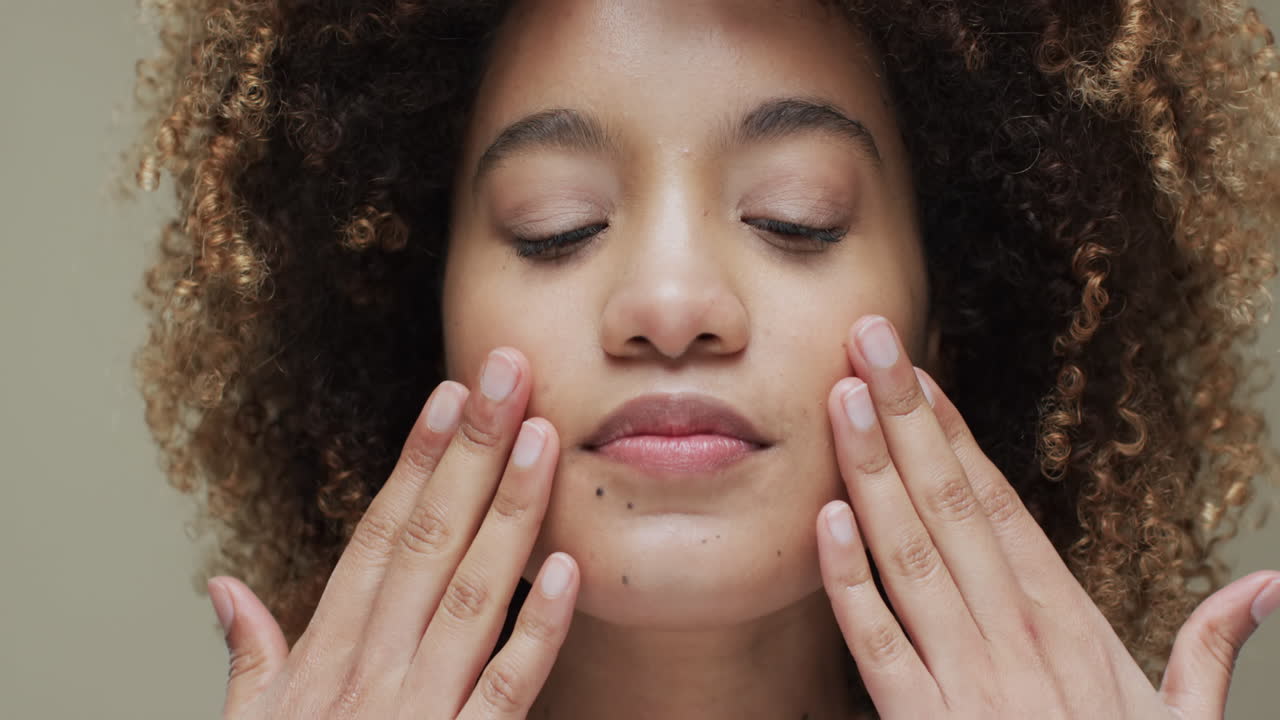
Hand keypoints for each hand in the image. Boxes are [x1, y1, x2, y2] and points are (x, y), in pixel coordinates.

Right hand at [204, 347, 577, 718]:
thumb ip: (248, 658)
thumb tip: (224, 589)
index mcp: (327, 657)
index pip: (378, 535)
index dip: (415, 461)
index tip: (448, 395)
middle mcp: (371, 672)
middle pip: (428, 541)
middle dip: (471, 453)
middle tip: (508, 374)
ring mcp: (416, 714)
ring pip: (472, 595)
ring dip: (510, 514)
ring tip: (544, 440)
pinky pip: (507, 690)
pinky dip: (540, 630)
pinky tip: (571, 571)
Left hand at [815, 315, 1279, 718]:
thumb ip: (1210, 649)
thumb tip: (1265, 586)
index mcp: (1068, 622)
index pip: (1001, 506)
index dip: (956, 436)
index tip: (921, 374)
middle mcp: (1014, 636)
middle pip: (952, 507)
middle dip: (908, 419)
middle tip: (870, 340)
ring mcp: (966, 680)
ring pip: (911, 557)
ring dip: (874, 475)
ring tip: (845, 401)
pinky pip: (878, 647)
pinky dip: (850, 583)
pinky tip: (825, 522)